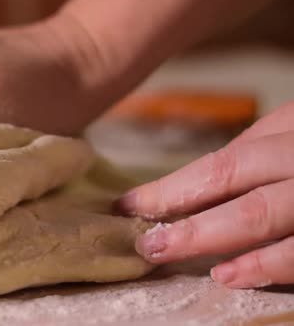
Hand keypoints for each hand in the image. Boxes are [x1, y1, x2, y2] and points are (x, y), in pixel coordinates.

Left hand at [116, 102, 293, 287]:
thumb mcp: (292, 139)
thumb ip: (250, 158)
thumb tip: (187, 188)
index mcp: (288, 129)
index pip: (220, 163)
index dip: (169, 188)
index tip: (128, 206)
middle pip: (231, 181)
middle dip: (178, 210)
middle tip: (141, 241)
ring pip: (261, 213)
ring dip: (207, 237)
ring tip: (165, 253)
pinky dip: (266, 264)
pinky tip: (228, 276)